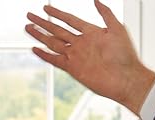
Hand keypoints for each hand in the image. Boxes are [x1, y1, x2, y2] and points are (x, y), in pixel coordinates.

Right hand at [25, 1, 154, 114]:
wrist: (126, 78)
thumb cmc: (126, 55)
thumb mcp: (117, 28)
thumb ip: (106, 13)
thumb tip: (96, 0)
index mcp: (91, 32)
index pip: (69, 19)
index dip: (57, 13)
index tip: (46, 7)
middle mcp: (81, 43)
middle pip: (57, 30)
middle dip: (43, 22)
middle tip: (30, 15)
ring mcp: (75, 56)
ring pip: (53, 43)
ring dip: (40, 35)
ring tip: (28, 27)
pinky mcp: (72, 68)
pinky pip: (55, 60)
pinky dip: (44, 54)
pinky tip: (35, 49)